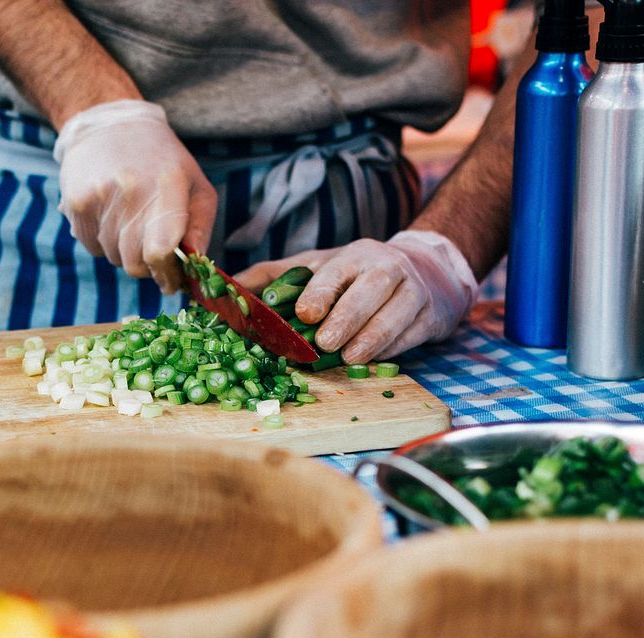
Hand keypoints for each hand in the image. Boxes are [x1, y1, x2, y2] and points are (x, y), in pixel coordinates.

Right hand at [54, 100, 216, 292]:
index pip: (161, 250)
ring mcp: (100, 197)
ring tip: (130, 220)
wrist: (108, 125)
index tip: (171, 281)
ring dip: (125, 251)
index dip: (166, 275)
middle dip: (148, 267)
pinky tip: (111, 216)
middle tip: (153, 250)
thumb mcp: (194, 183)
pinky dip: (104, 242)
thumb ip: (200, 226)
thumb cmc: (161, 161)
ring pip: (114, 258)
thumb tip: (195, 266)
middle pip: (136, 263)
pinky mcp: (76, 204)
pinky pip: (93, 248)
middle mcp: (131, 190)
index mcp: (168, 184)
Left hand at [233, 231, 478, 362]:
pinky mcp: (430, 316)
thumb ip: (274, 276)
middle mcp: (386, 268)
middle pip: (370, 290)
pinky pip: (411, 334)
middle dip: (347, 317)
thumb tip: (229, 287)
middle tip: (324, 342)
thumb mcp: (318, 267)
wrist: (427, 272)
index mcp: (354, 256)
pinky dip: (392, 348)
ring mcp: (413, 291)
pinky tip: (375, 359)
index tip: (305, 312)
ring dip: (371, 338)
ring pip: (394, 314)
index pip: (337, 271)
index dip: (321, 291)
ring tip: (350, 357)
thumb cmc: (358, 275)